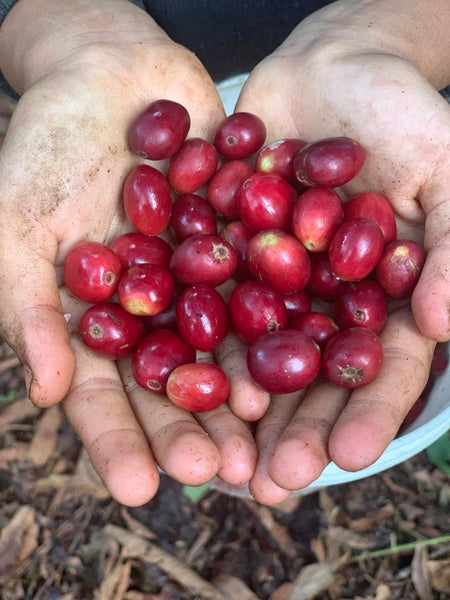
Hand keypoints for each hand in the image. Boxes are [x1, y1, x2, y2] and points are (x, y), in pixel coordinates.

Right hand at [0, 0, 256, 504]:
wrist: (109, 74)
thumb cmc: (44, 147)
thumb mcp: (15, 225)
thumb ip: (29, 308)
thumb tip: (47, 392)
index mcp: (95, 320)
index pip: (105, 394)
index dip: (121, 442)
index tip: (142, 489)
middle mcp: (153, 311)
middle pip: (173, 382)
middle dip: (192, 428)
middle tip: (220, 473)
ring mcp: (199, 281)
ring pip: (224, 347)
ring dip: (243, 391)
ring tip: (264, 434)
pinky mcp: (239, 243)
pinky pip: (263, 286)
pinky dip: (279, 318)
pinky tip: (302, 355)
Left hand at [230, 2, 449, 502]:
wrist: (334, 69)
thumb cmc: (406, 116)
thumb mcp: (445, 172)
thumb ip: (448, 247)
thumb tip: (443, 324)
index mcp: (376, 300)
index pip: (375, 368)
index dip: (364, 413)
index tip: (347, 460)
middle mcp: (316, 303)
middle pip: (305, 377)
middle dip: (291, 429)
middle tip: (270, 483)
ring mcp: (264, 280)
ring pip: (247, 349)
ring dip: (230, 400)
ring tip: (214, 451)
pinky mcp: (220, 249)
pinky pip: (200, 293)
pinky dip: (184, 326)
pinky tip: (165, 369)